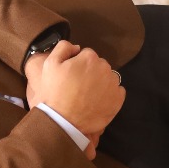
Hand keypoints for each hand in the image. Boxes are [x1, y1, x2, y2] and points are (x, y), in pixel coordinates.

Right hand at [26, 40, 124, 154]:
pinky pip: (116, 91)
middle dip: (90, 72)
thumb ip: (63, 47)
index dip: (77, 64)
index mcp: (89, 57)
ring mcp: (113, 84)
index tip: (71, 75)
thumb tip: (76, 47)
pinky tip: (96, 101)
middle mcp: (105, 68)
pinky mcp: (118, 99)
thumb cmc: (55, 92)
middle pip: (98, 65)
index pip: (86, 54)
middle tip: (77, 86)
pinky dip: (108, 94)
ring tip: (86, 95)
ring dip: (99, 82)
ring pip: (107, 77)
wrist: (64, 120)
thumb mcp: (50, 64)